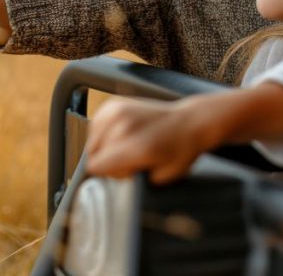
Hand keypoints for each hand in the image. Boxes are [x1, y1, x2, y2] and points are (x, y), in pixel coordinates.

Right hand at [85, 96, 216, 183]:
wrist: (190, 121)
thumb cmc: (179, 151)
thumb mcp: (162, 177)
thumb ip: (134, 180)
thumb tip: (113, 176)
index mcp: (135, 147)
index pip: (95, 165)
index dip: (109, 173)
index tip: (125, 170)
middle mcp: (124, 126)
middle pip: (93, 153)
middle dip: (107, 160)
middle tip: (130, 158)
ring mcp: (119, 111)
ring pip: (92, 138)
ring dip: (104, 145)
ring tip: (126, 145)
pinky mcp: (116, 103)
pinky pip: (95, 123)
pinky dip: (103, 131)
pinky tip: (119, 133)